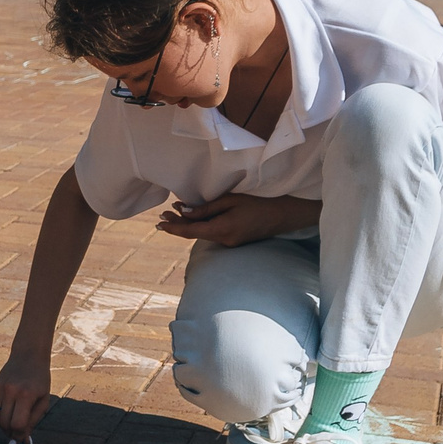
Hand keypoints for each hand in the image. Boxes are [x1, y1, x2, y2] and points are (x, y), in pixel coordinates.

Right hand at [0, 351, 55, 443]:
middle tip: (18, 433)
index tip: (24, 439)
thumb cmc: (39, 381)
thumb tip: (24, 442)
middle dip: (11, 433)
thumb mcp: (43, 401)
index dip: (20, 435)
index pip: (18, 424)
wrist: (28, 356)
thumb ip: (33, 421)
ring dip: (3, 427)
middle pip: (5, 424)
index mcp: (26, 395)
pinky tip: (8, 412)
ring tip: (12, 423)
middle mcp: (10, 392)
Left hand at [154, 193, 315, 247]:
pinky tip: (194, 216)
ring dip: (188, 223)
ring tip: (173, 212)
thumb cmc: (258, 203)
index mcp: (222, 230)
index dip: (173, 227)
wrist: (283, 215)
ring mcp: (229, 243)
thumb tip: (184, 212)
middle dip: (177, 224)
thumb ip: (206, 208)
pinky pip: (212, 233)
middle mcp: (224, 240)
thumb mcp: (230, 201)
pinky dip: (201, 225)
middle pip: (194, 234)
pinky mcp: (233, 240)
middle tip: (162, 214)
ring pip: (202, 233)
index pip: (190, 232)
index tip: (159, 223)